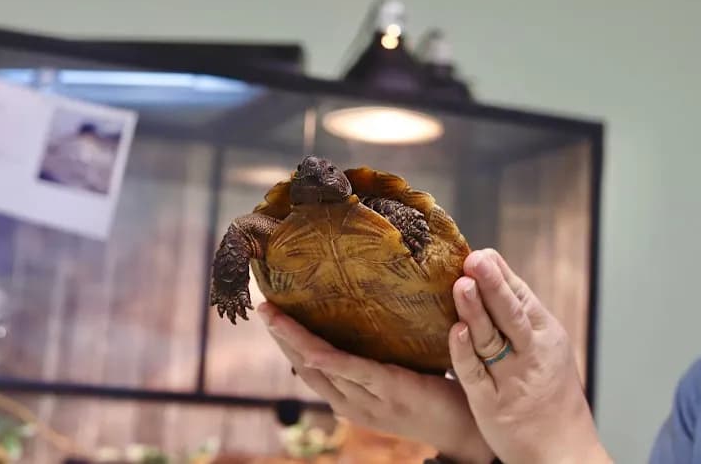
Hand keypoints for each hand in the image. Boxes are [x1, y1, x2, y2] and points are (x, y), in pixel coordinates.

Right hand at [257, 302, 494, 463]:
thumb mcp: (397, 378)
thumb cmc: (436, 396)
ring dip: (291, 341)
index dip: (287, 343)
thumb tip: (366, 315)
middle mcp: (352, 404)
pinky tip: (309, 346)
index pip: (310, 369)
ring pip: (320, 368)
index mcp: (352, 400)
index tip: (271, 316)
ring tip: (272, 313)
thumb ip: (377, 356)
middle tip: (262, 306)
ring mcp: (369, 400)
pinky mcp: (390, 389)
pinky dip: (326, 358)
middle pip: (306, 368)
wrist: (470, 427)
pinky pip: (351, 372)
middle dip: (280, 338)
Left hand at [449, 249, 611, 463]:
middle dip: (493, 285)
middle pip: (511, 314)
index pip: (523, 297)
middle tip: (474, 259)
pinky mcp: (493, 403)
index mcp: (547, 335)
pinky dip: (464, 352)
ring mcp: (513, 379)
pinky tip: (455, 332)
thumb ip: (520, 315)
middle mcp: (534, 354)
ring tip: (461, 285)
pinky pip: (475, 374)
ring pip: (492, 340)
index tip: (481, 253)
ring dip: (475, 311)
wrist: (562, 451)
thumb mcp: (544, 348)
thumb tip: (492, 271)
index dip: (501, 275)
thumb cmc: (549, 393)